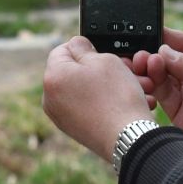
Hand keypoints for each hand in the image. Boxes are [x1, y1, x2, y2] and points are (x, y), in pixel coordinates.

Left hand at [43, 36, 153, 160]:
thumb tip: (76, 45)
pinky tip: (125, 103)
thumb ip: (84, 48)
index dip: (85, 47)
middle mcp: (50, 99)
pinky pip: (89, 107)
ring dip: (108, 86)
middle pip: (75, 72)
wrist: (128, 138)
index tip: (103, 52)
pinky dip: (105, 103)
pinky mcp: (75, 130)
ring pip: (85, 90)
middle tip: (124, 70)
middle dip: (101, 69)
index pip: (63, 49)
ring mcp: (62, 117)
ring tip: (132, 88)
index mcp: (53, 77)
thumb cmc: (117, 98)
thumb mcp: (104, 59)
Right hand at [132, 28, 182, 170]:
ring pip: (161, 77)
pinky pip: (160, 97)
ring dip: (150, 68)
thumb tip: (164, 52)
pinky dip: (151, 86)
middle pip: (168, 59)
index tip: (147, 31)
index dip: (166, 37)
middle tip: (142, 52)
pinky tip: (149, 77)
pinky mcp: (180, 116)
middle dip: (153, 53)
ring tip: (145, 62)